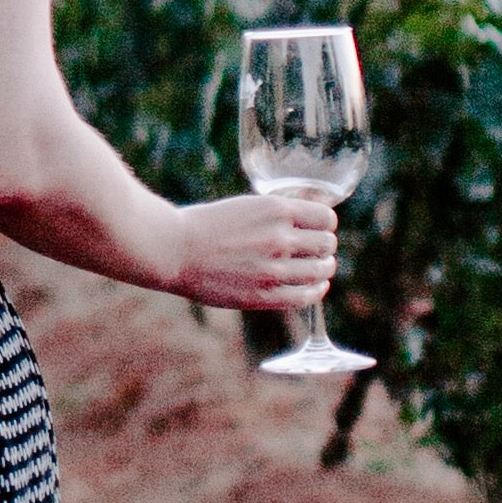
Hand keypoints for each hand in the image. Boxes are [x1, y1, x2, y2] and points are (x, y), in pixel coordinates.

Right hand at [169, 189, 339, 314]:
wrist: (174, 250)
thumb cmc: (206, 226)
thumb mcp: (247, 206)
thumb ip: (278, 213)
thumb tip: (309, 219)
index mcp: (276, 210)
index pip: (326, 218)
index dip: (325, 224)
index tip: (319, 229)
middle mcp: (279, 238)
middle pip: (326, 244)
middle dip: (324, 246)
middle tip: (318, 250)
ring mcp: (273, 269)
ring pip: (321, 270)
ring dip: (323, 268)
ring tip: (320, 269)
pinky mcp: (264, 295)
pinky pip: (306, 296)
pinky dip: (316, 291)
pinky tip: (316, 287)